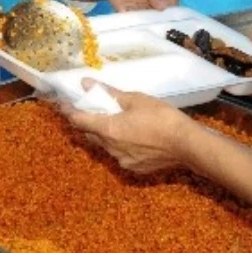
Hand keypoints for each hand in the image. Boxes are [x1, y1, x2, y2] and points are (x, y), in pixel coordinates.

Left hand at [64, 84, 191, 172]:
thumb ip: (109, 93)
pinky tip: (133, 136)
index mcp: (108, 130)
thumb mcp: (136, 99)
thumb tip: (86, 83)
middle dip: (88, 122)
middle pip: (91, 134)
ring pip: (106, 146)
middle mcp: (110, 149)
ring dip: (106, 134)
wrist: (187, 145)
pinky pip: (121, 154)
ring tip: (116, 121)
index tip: (64, 103)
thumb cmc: (162, 118)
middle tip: (92, 109)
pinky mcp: (135, 168)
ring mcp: (122, 161)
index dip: (69, 111)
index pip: (79, 120)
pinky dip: (121, 144)